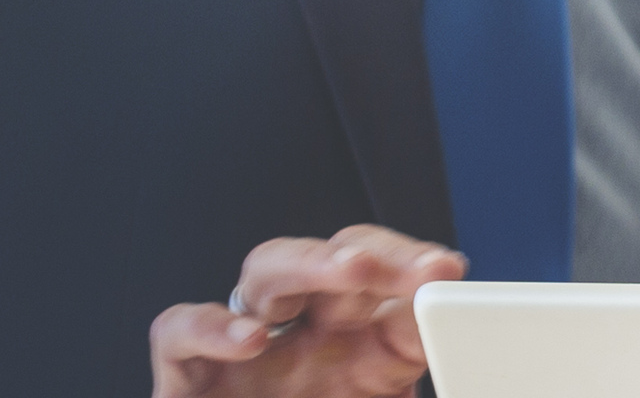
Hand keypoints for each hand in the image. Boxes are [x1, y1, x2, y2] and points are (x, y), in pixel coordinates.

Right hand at [150, 224, 467, 397]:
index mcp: (363, 358)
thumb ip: (401, 389)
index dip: (420, 278)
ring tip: (352, 270)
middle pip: (342, 262)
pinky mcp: (187, 372)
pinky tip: (248, 340)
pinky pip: (181, 328)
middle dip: (383, 256)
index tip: (449, 272)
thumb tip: (458, 370)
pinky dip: (210, 326)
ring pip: (268, 269)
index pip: (396, 298)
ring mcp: (246, 349)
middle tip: (421, 267)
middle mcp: (306, 341)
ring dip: (311, 263)